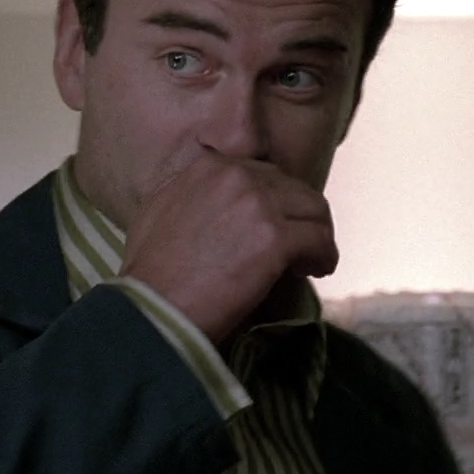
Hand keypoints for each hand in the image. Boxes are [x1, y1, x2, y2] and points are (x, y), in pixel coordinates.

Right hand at [117, 153, 337, 344]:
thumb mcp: (159, 212)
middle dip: (297, 215)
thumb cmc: (149, 273)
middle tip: (296, 245)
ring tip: (310, 259)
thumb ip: (191, 195)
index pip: (261, 173)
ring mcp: (258, 205)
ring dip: (316, 234)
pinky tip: (316, 271)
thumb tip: (213, 205)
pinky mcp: (276, 238)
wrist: (155, 307)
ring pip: (313, 209)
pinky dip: (323, 257)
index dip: (270, 201)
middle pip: (291, 188)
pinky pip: (319, 241)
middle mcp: (235, 175)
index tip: (269, 224)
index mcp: (206, 166)